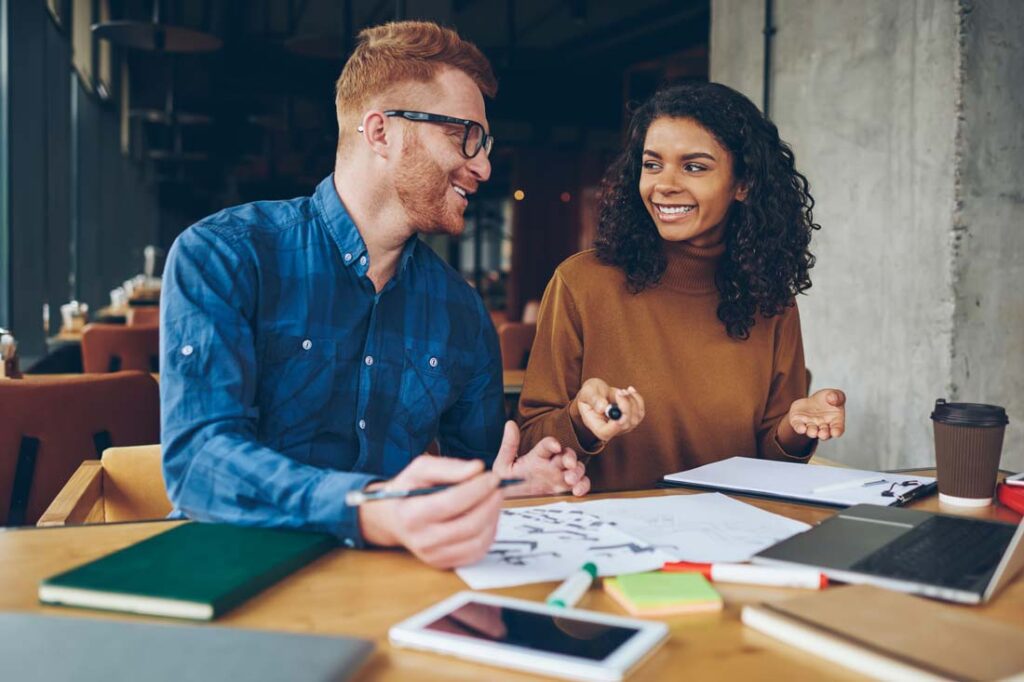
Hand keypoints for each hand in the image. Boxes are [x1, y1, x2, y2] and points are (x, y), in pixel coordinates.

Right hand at [357, 455, 502, 568]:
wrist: (393, 518)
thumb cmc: (409, 490)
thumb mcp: (421, 469)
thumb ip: (448, 467)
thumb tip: (477, 468)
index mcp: (412, 515)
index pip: (451, 502)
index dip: (477, 488)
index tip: (493, 476)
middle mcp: (422, 540)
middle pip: (469, 524)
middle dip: (490, 503)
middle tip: (499, 486)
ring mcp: (434, 556)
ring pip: (477, 541)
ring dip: (493, 517)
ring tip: (494, 499)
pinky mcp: (446, 563)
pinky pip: (477, 551)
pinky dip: (489, 532)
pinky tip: (488, 515)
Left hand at [492, 421, 590, 496]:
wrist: (509, 507)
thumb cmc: (504, 486)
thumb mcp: (503, 466)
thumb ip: (509, 446)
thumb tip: (510, 423)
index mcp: (537, 456)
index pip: (548, 445)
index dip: (552, 443)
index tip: (555, 447)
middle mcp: (551, 465)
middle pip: (567, 455)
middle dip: (570, 457)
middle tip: (568, 465)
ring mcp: (559, 478)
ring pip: (576, 468)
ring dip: (577, 471)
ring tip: (570, 480)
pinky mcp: (564, 491)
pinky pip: (580, 485)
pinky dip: (583, 486)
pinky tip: (577, 491)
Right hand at [575, 378, 644, 443]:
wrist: (597, 392)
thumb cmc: (590, 393)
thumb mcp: (588, 392)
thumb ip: (593, 399)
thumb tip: (603, 407)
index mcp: (597, 427)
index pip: (607, 433)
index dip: (616, 422)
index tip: (617, 405)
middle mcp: (611, 431)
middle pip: (625, 425)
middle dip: (625, 405)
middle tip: (620, 391)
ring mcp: (623, 427)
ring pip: (635, 418)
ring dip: (632, 401)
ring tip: (622, 391)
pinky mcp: (631, 420)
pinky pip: (640, 413)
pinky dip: (637, 400)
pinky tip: (630, 390)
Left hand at [786, 389, 846, 439]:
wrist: (812, 401)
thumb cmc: (828, 400)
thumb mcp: (835, 394)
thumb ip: (837, 396)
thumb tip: (832, 398)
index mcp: (835, 422)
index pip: (838, 429)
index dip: (837, 432)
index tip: (835, 432)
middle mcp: (823, 427)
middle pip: (824, 433)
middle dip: (823, 434)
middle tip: (823, 434)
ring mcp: (810, 425)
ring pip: (811, 431)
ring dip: (812, 432)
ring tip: (813, 432)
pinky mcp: (799, 422)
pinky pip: (798, 426)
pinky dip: (800, 428)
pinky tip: (801, 428)